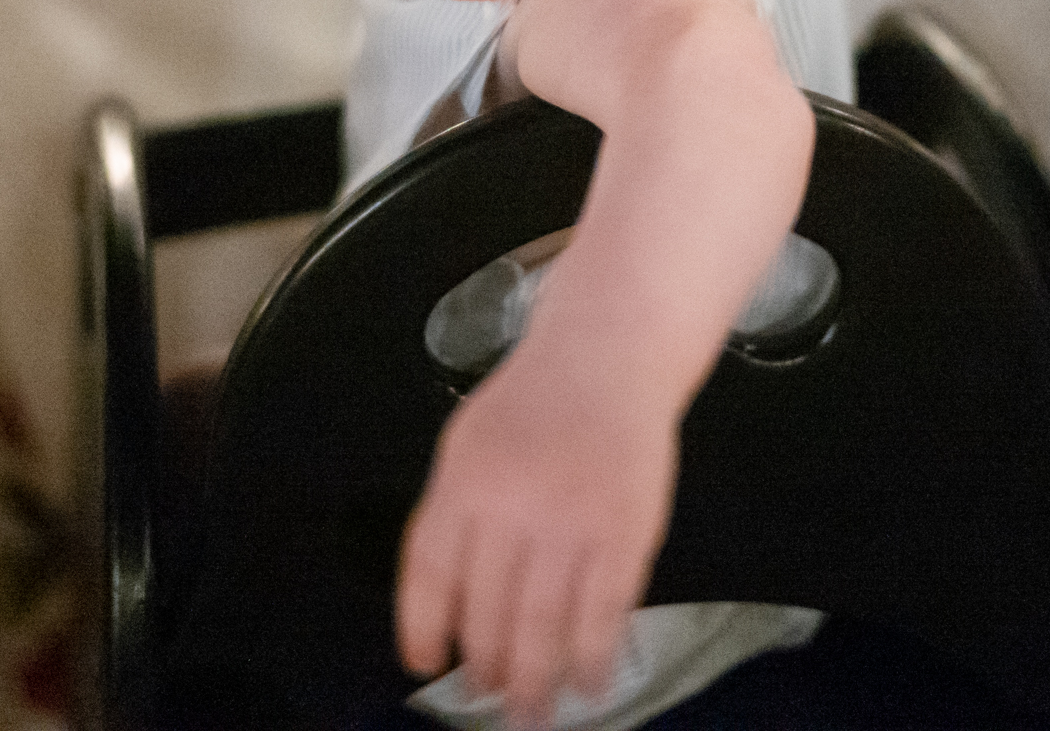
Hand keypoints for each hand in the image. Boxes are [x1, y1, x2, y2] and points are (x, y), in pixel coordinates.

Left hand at [396, 339, 675, 729]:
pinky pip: (604, 612)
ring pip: (545, 626)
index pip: (431, 574)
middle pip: (489, 613)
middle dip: (488, 670)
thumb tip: (444, 606)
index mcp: (463, 483)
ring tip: (533, 715)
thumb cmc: (535, 403)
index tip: (427, 666)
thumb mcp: (468, 444)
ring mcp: (572, 523)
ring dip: (538, 682)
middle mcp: (512, 507)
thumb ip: (455, 515)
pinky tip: (591, 683)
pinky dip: (595, 656)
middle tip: (492, 702)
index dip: (423, 629)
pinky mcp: (626, 533)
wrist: (610, 355)